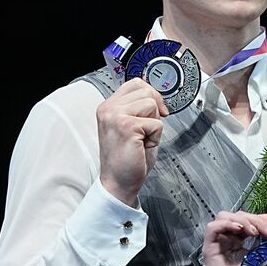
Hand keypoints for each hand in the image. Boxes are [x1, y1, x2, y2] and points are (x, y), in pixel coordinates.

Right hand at [97, 78, 168, 205]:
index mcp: (108, 106)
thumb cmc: (128, 158)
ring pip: (151, 104)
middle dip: (155, 110)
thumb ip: (138, 108)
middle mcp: (108, 108)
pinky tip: (142, 146)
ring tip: (142, 139)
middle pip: (146, 90)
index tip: (158, 111)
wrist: (119, 182)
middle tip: (147, 130)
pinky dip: (156, 137)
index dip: (152, 95)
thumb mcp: (132, 126)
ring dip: (154, 124)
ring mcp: (115, 116)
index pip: (135, 83)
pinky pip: (156, 123)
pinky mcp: (126, 126)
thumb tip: (156, 95)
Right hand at [202, 210, 266, 265]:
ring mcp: (218, 242)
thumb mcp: (261, 259)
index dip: (262, 217)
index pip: (249, 219)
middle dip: (256, 220)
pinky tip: (239, 229)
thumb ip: (266, 245)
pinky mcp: (209, 248)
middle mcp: (228, 238)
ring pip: (225, 217)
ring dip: (243, 221)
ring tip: (255, 232)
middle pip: (239, 216)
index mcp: (240, 240)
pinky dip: (226, 224)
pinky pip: (212, 228)